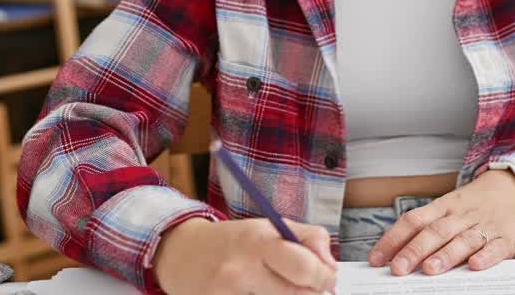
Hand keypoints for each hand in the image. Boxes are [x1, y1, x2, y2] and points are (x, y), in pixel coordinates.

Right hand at [154, 218, 336, 294]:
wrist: (182, 254)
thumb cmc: (234, 242)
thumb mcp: (271, 227)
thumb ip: (308, 239)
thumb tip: (331, 265)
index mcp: (259, 242)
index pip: (304, 266)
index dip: (324, 277)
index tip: (329, 279)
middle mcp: (241, 270)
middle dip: (309, 292)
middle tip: (307, 287)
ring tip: (273, 286)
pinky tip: (257, 293)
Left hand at [368, 170, 514, 275]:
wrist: (508, 189)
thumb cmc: (470, 205)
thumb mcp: (444, 208)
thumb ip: (421, 229)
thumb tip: (390, 255)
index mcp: (442, 207)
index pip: (414, 220)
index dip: (394, 239)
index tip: (377, 258)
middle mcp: (460, 216)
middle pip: (436, 231)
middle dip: (415, 250)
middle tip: (399, 268)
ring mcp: (483, 226)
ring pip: (463, 240)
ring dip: (446, 255)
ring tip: (430, 269)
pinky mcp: (504, 238)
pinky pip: (495, 247)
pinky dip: (486, 256)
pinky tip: (475, 265)